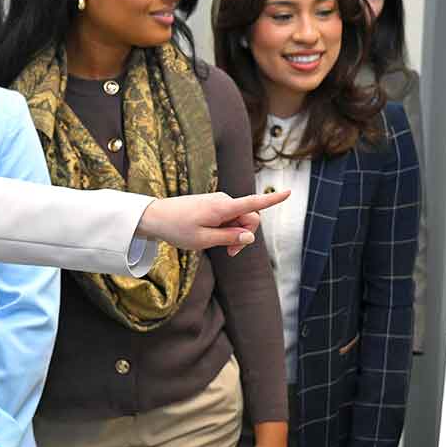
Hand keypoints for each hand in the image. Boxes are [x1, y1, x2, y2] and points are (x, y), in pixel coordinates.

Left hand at [138, 190, 289, 256]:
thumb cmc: (177, 229)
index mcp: (222, 207)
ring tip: (215, 246)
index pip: (253, 203)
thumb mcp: (204, 240)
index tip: (289, 192)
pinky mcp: (215, 205)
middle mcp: (224, 200)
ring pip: (240, 220)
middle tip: (228, 254)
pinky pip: (230, 218)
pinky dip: (226, 230)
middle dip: (245, 236)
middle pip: (250, 218)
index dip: (272, 200)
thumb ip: (229, 239)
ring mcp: (219, 201)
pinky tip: (210, 235)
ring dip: (234, 235)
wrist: (156, 216)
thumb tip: (250, 237)